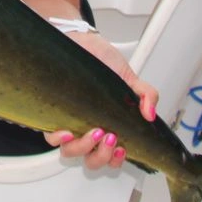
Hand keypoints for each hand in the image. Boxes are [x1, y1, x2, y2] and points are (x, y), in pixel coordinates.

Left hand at [44, 34, 158, 170]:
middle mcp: (87, 128)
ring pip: (71, 152)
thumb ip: (145, 94)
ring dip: (83, 148)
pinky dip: (59, 138)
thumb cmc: (101, 60)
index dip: (116, 160)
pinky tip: (66, 131)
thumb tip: (150, 114)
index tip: (122, 148)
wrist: (81, 41)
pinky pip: (51, 136)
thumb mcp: (129, 77)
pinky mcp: (53, 113)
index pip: (111, 156)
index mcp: (108, 125)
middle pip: (92, 160)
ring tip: (94, 132)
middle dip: (102, 156)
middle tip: (109, 137)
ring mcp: (70, 122)